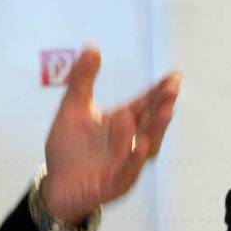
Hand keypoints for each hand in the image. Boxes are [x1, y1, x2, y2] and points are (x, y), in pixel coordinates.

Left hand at [42, 47, 179, 223]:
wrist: (57, 184)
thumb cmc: (70, 147)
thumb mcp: (73, 108)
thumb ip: (82, 79)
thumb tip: (91, 46)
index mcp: (124, 123)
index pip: (146, 104)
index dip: (160, 91)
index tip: (174, 76)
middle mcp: (130, 142)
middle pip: (151, 123)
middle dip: (163, 106)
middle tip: (172, 89)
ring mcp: (126, 164)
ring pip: (144, 147)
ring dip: (155, 129)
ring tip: (164, 109)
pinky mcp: (115, 183)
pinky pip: (127, 171)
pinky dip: (134, 158)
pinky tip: (139, 145)